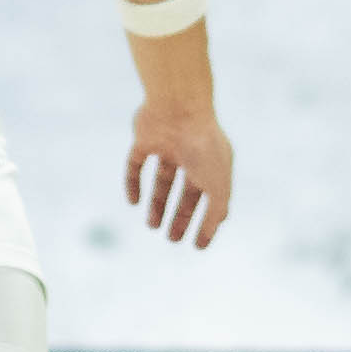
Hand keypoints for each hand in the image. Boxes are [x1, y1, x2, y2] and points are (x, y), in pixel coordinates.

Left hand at [125, 96, 233, 246]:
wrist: (177, 107)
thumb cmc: (202, 146)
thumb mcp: (217, 186)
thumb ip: (216, 212)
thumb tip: (208, 235)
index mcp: (213, 163)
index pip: (211, 197)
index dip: (206, 221)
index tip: (197, 244)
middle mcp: (191, 154)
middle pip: (185, 191)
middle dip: (180, 216)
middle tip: (172, 239)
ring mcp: (167, 145)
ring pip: (161, 180)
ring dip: (156, 204)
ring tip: (152, 226)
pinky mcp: (143, 139)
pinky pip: (135, 165)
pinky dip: (133, 183)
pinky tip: (133, 202)